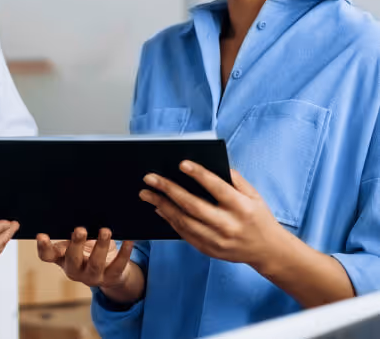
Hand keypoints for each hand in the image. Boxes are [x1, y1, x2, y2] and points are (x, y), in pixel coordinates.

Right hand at [37, 227, 133, 289]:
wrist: (111, 270)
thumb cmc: (89, 248)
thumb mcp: (78, 240)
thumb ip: (73, 230)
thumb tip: (76, 204)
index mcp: (62, 258)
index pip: (48, 256)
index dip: (44, 247)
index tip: (42, 235)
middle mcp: (74, 270)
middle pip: (72, 260)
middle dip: (76, 245)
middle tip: (79, 229)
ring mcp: (92, 277)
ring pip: (95, 264)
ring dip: (100, 247)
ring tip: (105, 231)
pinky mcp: (111, 278)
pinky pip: (117, 267)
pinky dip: (124, 253)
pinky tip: (128, 241)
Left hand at [140, 162, 281, 267]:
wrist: (268, 251)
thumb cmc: (258, 216)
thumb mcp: (254, 195)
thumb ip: (234, 179)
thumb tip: (211, 165)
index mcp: (241, 207)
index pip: (217, 188)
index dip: (199, 175)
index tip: (181, 163)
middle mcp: (228, 225)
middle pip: (193, 206)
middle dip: (168, 190)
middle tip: (150, 178)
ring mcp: (218, 240)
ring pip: (184, 222)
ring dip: (162, 206)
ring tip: (147, 194)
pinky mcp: (210, 250)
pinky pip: (185, 234)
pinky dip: (170, 221)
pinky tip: (159, 209)